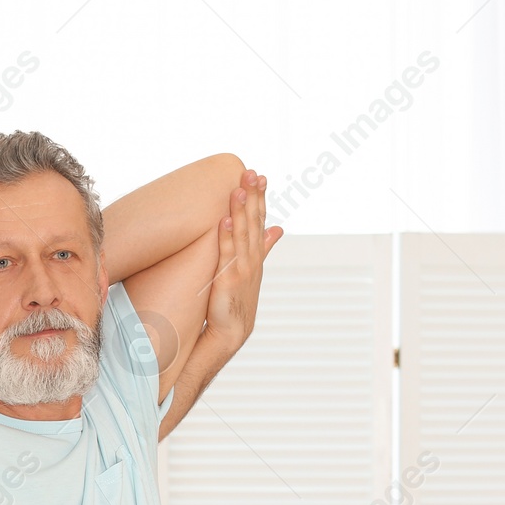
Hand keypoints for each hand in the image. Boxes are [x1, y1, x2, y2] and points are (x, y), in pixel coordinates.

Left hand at [207, 169, 282, 352]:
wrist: (231, 331)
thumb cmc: (238, 299)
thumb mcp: (253, 269)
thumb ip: (265, 246)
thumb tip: (278, 228)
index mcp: (256, 254)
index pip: (260, 220)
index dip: (260, 198)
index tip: (260, 176)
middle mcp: (252, 258)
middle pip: (253, 222)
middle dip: (253, 197)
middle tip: (252, 173)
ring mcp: (241, 268)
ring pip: (242, 234)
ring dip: (241, 210)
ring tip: (239, 190)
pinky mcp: (227, 280)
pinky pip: (227, 254)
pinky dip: (227, 236)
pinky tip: (225, 219)